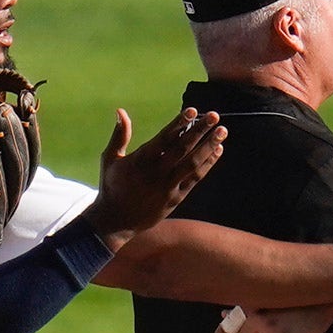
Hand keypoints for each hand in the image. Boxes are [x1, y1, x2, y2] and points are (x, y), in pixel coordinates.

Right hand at [83, 108, 224, 250]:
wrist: (116, 222)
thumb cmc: (112, 186)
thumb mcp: (110, 159)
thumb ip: (119, 135)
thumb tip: (121, 110)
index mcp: (140, 161)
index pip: (164, 138)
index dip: (180, 123)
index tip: (193, 110)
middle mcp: (156, 173)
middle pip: (183, 148)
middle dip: (200, 130)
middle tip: (215, 115)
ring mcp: (168, 187)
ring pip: (193, 163)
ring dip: (209, 146)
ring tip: (222, 131)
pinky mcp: (176, 198)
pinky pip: (195, 178)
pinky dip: (208, 164)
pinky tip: (217, 150)